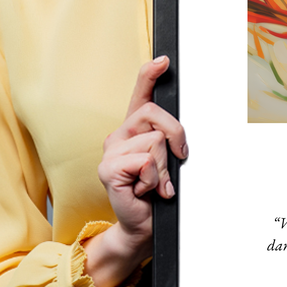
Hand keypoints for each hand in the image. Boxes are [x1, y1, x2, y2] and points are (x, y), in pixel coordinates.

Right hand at [83, 56, 187, 286]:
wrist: (143, 225)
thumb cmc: (157, 192)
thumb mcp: (168, 161)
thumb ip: (169, 140)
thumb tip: (179, 132)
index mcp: (134, 129)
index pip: (140, 94)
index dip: (150, 74)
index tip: (164, 60)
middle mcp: (119, 135)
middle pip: (155, 114)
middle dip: (176, 136)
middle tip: (177, 160)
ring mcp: (110, 151)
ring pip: (155, 141)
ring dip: (164, 167)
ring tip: (155, 183)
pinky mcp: (108, 169)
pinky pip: (145, 161)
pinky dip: (154, 179)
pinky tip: (145, 191)